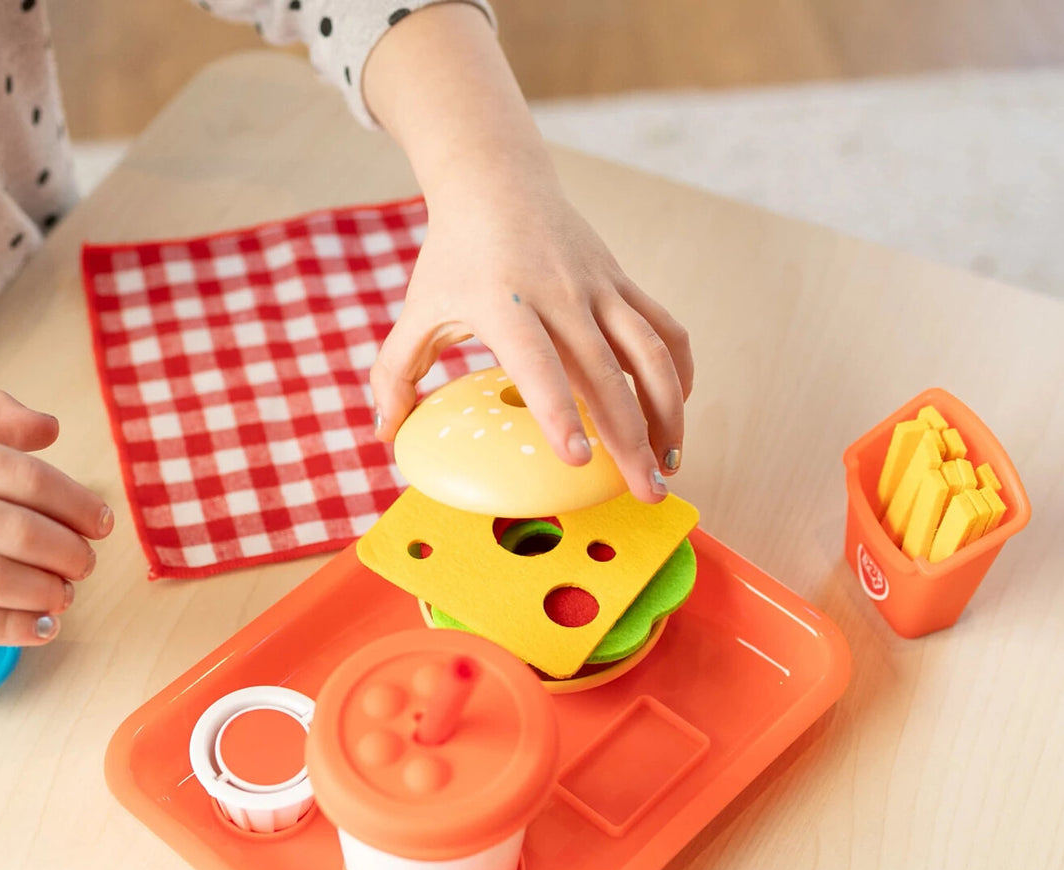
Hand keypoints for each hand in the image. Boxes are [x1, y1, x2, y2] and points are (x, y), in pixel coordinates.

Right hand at [0, 390, 112, 645]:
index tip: (102, 523)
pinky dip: (9, 629)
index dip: (75, 503)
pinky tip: (39, 627)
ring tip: (65, 594)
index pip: (23, 477)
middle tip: (85, 562)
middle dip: (67, 552)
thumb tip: (49, 428)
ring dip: (45, 593)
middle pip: (15, 532)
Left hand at [371, 181, 692, 501]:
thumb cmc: (454, 255)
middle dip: (633, 439)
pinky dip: (678, 372)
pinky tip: (673, 410)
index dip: (558, 413)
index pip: (538, 365)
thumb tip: (385, 436)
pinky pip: (665, 329)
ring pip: (651, 353)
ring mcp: (600, 288)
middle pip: (607, 375)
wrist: (498, 183)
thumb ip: (395, 374)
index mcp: (505, 305)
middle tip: (647, 493)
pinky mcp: (623, 283)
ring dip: (668, 412)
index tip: (576, 460)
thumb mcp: (417, 310)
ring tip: (670, 462)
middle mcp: (561, 295)